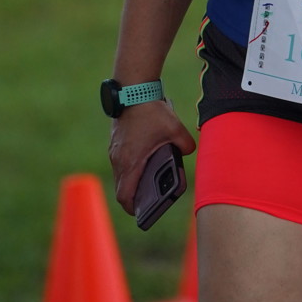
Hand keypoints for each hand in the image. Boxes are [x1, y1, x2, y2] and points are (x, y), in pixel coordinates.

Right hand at [109, 99, 196, 214]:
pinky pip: (120, 163)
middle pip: (122, 188)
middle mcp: (118, 159)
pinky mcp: (115, 142)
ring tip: (149, 182)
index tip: (142, 213)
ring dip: (131, 182)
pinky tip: (144, 162)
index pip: (125, 196)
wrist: (132, 89)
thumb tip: (187, 152)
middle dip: (134, 197)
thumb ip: (185, 146)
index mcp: (130, 162)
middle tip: (148, 201)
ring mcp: (114, 150)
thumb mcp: (175, 130)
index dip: (133, 208)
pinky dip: (130, 168)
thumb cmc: (151, 111)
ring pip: (120, 175)